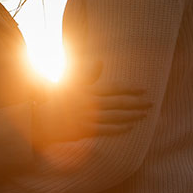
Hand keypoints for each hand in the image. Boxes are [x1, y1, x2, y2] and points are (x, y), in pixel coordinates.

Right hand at [31, 62, 150, 145]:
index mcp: (88, 91)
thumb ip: (88, 74)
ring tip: (144, 115)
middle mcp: (90, 103)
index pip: (114, 89)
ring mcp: (89, 118)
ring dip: (132, 116)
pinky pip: (107, 130)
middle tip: (151, 103)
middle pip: (119, 103)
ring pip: (116, 117)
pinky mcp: (85, 130)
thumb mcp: (71, 83)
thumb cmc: (56, 99)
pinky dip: (119, 129)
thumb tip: (100, 62)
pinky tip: (130, 127)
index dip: (130, 89)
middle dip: (136, 103)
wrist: (41, 119)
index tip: (144, 90)